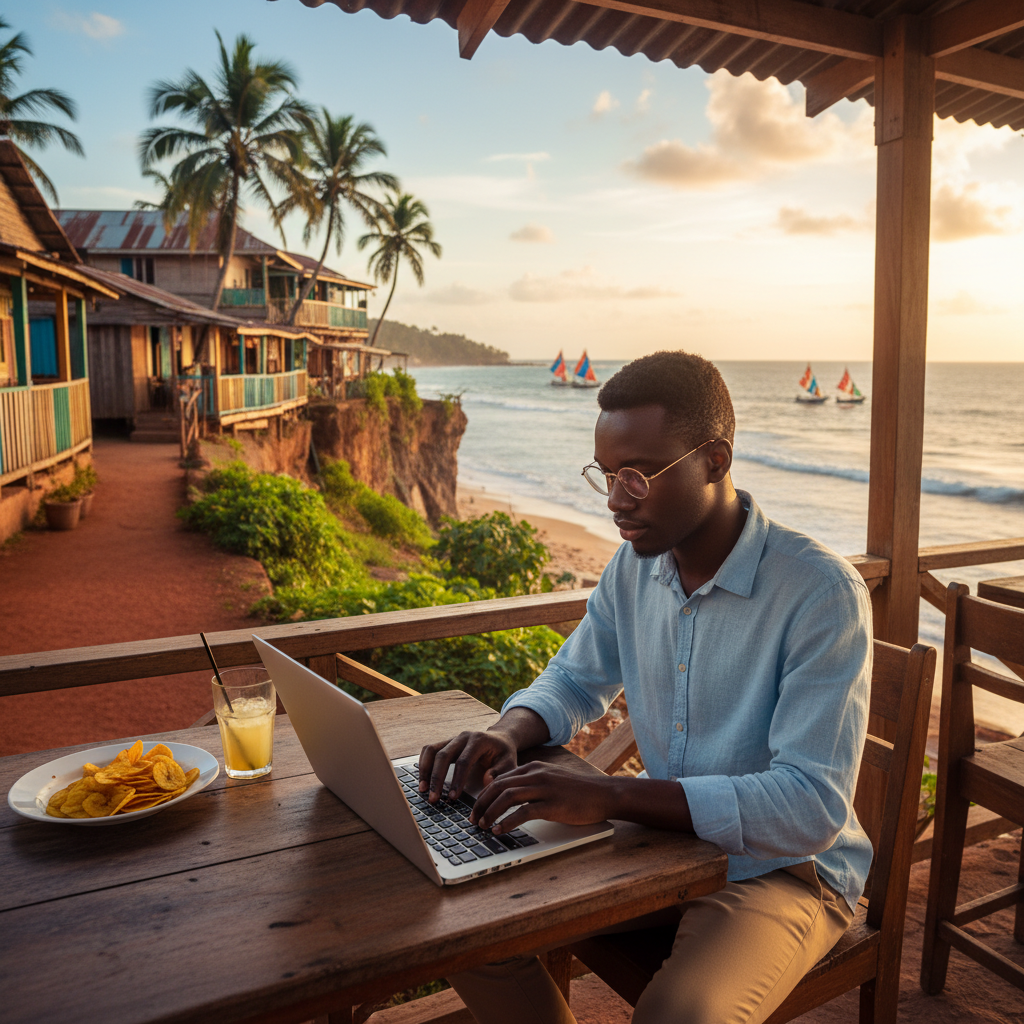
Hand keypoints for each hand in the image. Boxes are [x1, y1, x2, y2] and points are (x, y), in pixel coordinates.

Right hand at [418, 729, 517, 802]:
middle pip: (443, 755)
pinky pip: (429, 750)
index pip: (463, 761)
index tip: (452, 797)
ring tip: (423, 790)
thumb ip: (500, 772)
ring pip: (432, 751)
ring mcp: (452, 738)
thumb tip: (487, 782)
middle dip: (436, 778)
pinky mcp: (445, 743)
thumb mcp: (510, 762)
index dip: (456, 780)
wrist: (500, 739)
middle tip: (433, 798)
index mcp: (479, 740)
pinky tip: (423, 779)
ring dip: (425, 770)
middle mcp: (463, 736)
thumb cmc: (504, 753)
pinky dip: (423, 764)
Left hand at [470, 762, 616, 832]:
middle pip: (498, 786)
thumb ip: (532, 783)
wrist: (605, 794)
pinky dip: (507, 822)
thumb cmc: (578, 791)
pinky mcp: (553, 804)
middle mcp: (536, 774)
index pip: (500, 779)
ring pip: (507, 796)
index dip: (484, 794)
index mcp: (534, 768)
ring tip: (483, 826)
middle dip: (481, 803)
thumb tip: (509, 796)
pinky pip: (523, 812)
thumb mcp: (551, 780)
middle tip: (473, 819)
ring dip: (490, 812)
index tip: (476, 809)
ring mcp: (544, 788)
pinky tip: (500, 830)